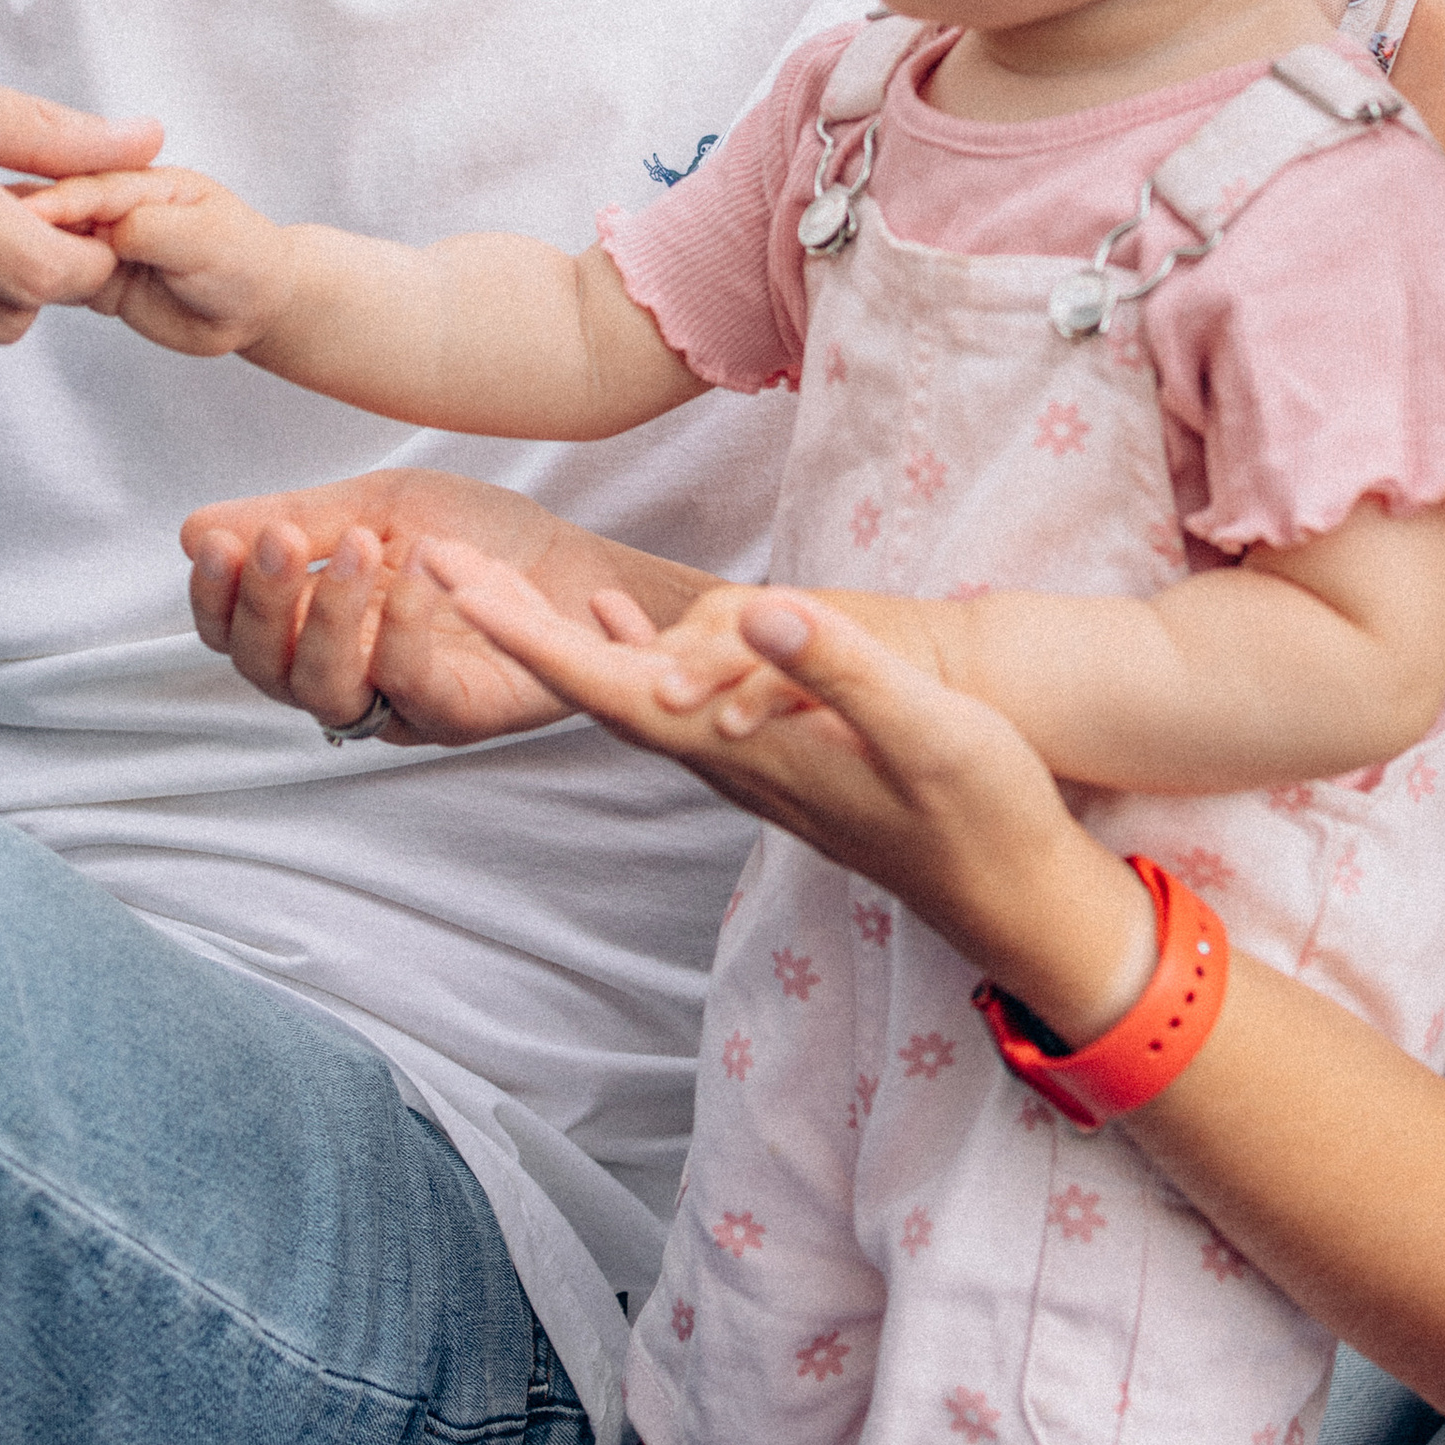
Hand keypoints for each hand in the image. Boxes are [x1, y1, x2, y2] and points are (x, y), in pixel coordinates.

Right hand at [28, 164, 295, 356]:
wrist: (255, 307)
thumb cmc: (244, 260)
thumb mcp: (208, 240)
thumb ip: (156, 231)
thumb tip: (107, 230)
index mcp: (140, 183)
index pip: (85, 189)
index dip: (51, 204)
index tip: (18, 217)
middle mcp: (112, 209)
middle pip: (51, 214)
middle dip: (17, 226)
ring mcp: (98, 245)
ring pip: (44, 248)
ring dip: (15, 257)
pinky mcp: (91, 282)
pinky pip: (50, 282)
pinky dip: (26, 288)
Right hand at [181, 467, 711, 745]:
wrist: (576, 559)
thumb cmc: (475, 536)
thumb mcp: (378, 507)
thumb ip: (298, 519)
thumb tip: (193, 530)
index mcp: (313, 630)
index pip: (235, 635)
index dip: (215, 600)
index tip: (216, 547)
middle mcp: (345, 677)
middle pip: (268, 670)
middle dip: (264, 604)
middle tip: (278, 540)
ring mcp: (399, 705)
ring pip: (326, 691)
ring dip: (327, 618)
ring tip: (355, 547)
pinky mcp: (457, 715)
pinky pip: (410, 689)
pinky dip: (400, 632)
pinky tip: (412, 575)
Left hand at [416, 545, 1156, 1031]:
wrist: (1014, 893)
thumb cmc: (981, 810)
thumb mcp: (927, 728)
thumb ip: (842, 669)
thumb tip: (756, 610)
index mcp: (739, 751)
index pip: (605, 686)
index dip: (523, 632)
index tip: (450, 580)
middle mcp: (719, 760)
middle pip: (588, 684)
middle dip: (507, 622)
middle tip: (430, 552)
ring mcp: (741, 759)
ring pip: (620, 688)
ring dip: (552, 634)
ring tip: (494, 576)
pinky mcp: (771, 752)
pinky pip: (670, 692)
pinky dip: (629, 646)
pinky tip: (619, 614)